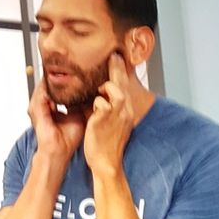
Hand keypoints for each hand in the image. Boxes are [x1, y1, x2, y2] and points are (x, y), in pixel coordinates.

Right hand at [28, 77, 84, 164]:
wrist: (59, 152)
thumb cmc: (67, 139)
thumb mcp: (78, 115)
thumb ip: (80, 102)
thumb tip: (89, 89)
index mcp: (50, 106)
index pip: (54, 86)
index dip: (65, 79)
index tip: (78, 73)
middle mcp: (41, 104)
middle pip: (48, 83)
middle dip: (60, 76)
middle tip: (73, 68)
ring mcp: (37, 106)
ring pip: (44, 84)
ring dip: (56, 80)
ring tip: (69, 74)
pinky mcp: (36, 109)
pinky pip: (43, 92)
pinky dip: (53, 88)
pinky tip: (64, 85)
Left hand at [83, 53, 133, 176]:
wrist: (106, 163)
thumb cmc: (106, 145)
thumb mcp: (110, 123)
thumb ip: (104, 108)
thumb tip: (95, 96)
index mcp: (126, 111)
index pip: (125, 87)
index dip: (121, 74)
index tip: (117, 61)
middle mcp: (125, 110)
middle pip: (122, 82)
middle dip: (118, 67)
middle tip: (114, 55)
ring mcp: (116, 114)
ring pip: (114, 88)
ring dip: (105, 86)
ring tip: (100, 90)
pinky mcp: (105, 118)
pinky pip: (100, 101)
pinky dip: (95, 103)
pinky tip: (92, 112)